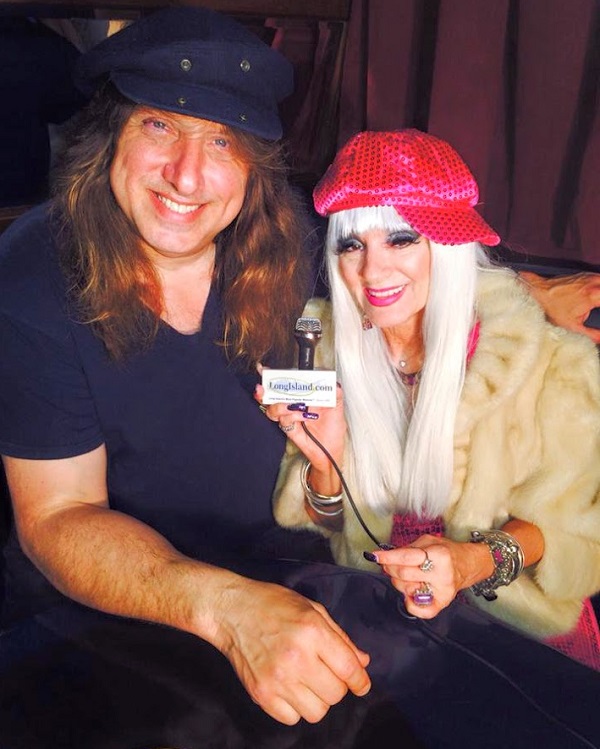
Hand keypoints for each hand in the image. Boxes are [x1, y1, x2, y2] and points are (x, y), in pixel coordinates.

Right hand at [211, 577, 370, 723]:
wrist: (231, 610)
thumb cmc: (273, 604)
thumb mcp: (313, 609)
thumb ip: (340, 638)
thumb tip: (362, 663)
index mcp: (313, 631)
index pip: (349, 670)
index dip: (360, 681)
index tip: (360, 684)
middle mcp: (297, 658)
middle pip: (336, 694)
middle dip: (337, 685)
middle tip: (324, 671)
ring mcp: (277, 679)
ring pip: (316, 712)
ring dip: (316, 699)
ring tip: (305, 680)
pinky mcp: (260, 694)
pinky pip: (291, 718)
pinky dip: (295, 708)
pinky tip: (288, 687)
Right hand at [254, 383, 346, 487]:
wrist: (331, 450)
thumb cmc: (334, 428)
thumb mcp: (338, 407)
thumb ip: (335, 393)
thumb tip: (332, 381)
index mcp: (304, 394)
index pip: (287, 382)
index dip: (275, 375)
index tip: (265, 370)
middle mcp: (294, 403)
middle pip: (273, 393)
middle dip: (265, 389)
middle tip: (262, 388)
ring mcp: (289, 415)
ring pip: (273, 406)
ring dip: (281, 405)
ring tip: (296, 407)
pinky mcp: (289, 428)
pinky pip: (283, 419)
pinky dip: (291, 416)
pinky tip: (302, 417)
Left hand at [367, 535, 493, 618]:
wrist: (468, 564)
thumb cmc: (447, 552)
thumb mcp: (428, 541)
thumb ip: (408, 548)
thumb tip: (387, 555)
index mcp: (438, 555)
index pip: (406, 557)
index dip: (387, 557)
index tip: (375, 556)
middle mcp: (442, 574)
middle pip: (403, 574)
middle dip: (390, 568)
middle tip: (388, 564)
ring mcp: (442, 590)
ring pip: (407, 589)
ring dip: (398, 581)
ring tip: (404, 574)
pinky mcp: (443, 603)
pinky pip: (420, 610)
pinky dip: (409, 603)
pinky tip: (409, 593)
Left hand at [520, 271, 599, 343]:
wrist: (537, 292)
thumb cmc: (551, 308)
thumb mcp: (572, 327)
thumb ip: (592, 335)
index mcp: (594, 295)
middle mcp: (595, 282)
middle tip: (598, 311)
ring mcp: (591, 276)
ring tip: (596, 307)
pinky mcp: (586, 275)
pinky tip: (597, 299)